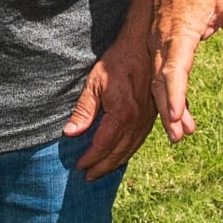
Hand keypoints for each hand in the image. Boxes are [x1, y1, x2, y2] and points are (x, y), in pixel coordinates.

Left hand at [63, 31, 160, 178]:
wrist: (143, 45)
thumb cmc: (116, 62)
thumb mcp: (94, 83)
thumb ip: (84, 110)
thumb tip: (70, 134)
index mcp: (122, 115)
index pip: (103, 145)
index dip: (90, 158)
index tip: (79, 166)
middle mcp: (138, 121)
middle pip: (118, 152)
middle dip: (102, 167)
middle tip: (89, 177)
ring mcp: (148, 119)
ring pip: (131, 148)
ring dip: (116, 162)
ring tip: (102, 170)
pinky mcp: (153, 115)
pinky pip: (140, 139)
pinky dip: (128, 151)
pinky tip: (120, 154)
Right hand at [150, 0, 222, 144]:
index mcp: (179, 32)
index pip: (173, 68)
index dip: (175, 93)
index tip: (177, 115)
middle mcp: (162, 40)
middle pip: (160, 81)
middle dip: (168, 111)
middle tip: (177, 137)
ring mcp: (157, 43)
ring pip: (157, 80)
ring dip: (166, 108)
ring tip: (179, 135)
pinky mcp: (158, 44)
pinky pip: (158, 73)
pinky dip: (165, 95)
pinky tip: (177, 113)